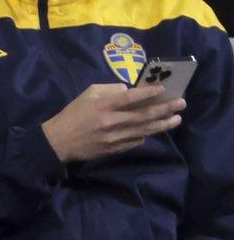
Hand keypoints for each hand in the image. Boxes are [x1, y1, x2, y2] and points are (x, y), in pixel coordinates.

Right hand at [41, 82, 184, 162]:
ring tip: (176, 119)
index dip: (149, 94)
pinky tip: (154, 130)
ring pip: (144, 130)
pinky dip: (146, 135)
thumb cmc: (73, 114)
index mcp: (103, 105)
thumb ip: (109, 90)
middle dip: (165, 109)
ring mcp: (114, 137)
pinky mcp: (114, 149)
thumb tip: (130, 91)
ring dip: (162, 124)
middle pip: (143, 115)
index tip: (164, 90)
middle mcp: (111, 121)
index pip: (130, 98)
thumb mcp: (87, 95)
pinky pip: (135, 141)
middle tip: (181, 104)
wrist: (58, 141)